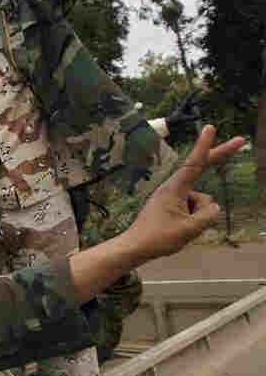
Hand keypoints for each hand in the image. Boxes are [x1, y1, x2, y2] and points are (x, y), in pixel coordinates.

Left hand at [124, 125, 244, 258]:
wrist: (134, 248)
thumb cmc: (157, 238)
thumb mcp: (189, 229)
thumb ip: (208, 215)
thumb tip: (213, 207)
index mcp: (174, 188)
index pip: (194, 163)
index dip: (205, 145)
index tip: (210, 127)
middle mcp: (174, 188)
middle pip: (201, 170)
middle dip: (219, 155)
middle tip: (241, 140)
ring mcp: (173, 197)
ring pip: (201, 202)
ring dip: (197, 217)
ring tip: (177, 229)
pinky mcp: (172, 206)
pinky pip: (193, 211)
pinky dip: (192, 222)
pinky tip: (177, 231)